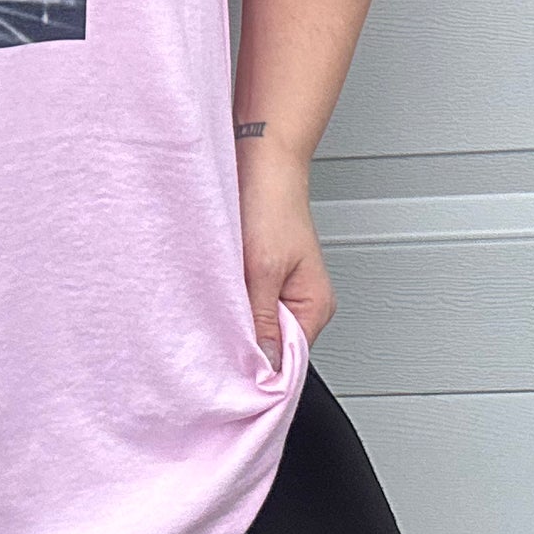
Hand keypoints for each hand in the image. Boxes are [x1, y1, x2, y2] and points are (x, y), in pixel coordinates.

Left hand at [234, 139, 334, 371]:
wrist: (261, 162)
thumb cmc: (270, 205)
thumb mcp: (262, 271)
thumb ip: (261, 321)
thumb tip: (266, 366)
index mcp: (316, 305)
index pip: (290, 360)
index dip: (260, 367)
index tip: (231, 371)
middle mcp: (305, 301)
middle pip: (273, 345)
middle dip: (245, 342)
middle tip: (217, 335)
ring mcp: (285, 289)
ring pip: (256, 323)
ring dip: (236, 318)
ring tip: (220, 302)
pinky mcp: (266, 275)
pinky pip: (248, 303)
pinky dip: (233, 300)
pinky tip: (220, 287)